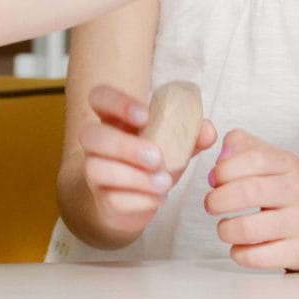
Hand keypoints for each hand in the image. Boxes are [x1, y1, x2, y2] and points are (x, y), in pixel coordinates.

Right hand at [80, 84, 215, 231]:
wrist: (138, 200)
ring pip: (96, 169)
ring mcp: (95, 171)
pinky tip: (158, 198)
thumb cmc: (153, 162)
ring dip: (135, 177)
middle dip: (124, 145)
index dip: (117, 102)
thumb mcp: (174, 143)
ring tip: (164, 182)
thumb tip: (207, 130)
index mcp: (114, 118)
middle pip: (91, 135)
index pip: (100, 97)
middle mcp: (97, 143)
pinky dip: (139, 200)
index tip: (145, 115)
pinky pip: (111, 199)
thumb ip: (191, 133)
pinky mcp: (102, 199)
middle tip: (157, 157)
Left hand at [204, 130, 298, 269]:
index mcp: (289, 164)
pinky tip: (239, 246)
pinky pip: (255, 256)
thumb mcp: (270, 160)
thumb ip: (242, 146)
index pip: (253, 159)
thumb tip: (221, 155)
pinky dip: (238, 253)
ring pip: (247, 229)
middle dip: (217, 200)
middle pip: (247, 193)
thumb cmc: (287, 191)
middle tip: (211, 205)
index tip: (214, 179)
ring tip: (225, 227)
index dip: (224, 170)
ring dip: (225, 229)